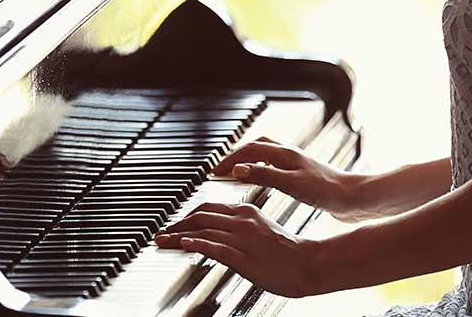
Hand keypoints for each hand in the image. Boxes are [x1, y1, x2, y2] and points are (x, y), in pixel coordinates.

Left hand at [154, 203, 319, 297]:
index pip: (207, 208)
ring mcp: (243, 239)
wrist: (310, 263)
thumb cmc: (288, 251)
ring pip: (202, 231)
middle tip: (161, 234)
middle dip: (176, 225)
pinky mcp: (244, 257)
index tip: (174, 226)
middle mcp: (242, 221)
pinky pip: (216, 248)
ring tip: (162, 241)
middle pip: (199, 217)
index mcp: (246, 212)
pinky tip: (184, 245)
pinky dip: (197, 244)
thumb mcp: (262, 229)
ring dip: (178, 236)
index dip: (186, 216)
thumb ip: (240, 226)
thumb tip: (219, 231)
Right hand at [215, 137, 361, 219]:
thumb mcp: (291, 185)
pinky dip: (260, 170)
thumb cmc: (327, 192)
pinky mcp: (302, 176)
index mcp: (284, 155)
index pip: (248, 150)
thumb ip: (263, 176)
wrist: (354, 199)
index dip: (229, 160)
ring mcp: (296, 164)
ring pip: (265, 155)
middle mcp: (289, 155)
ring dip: (248, 161)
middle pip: (256, 147)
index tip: (213, 172)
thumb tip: (237, 170)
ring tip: (235, 173)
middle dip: (236, 156)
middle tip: (220, 169)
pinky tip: (262, 182)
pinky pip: (274, 167)